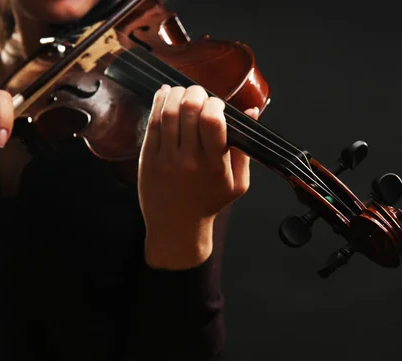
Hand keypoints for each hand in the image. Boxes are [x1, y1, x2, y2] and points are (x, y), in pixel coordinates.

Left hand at [138, 84, 258, 268]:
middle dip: (196, 93)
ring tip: (183, 92)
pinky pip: (152, 123)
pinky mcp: (149, 158)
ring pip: (169, 113)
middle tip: (199, 94)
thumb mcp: (238, 183)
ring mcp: (166, 159)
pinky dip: (159, 103)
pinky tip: (165, 95)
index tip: (217, 104)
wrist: (177, 226)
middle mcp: (190, 161)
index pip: (213, 121)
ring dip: (176, 94)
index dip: (216, 103)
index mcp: (215, 166)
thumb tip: (252, 112)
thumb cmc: (209, 203)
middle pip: (189, 110)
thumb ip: (244, 147)